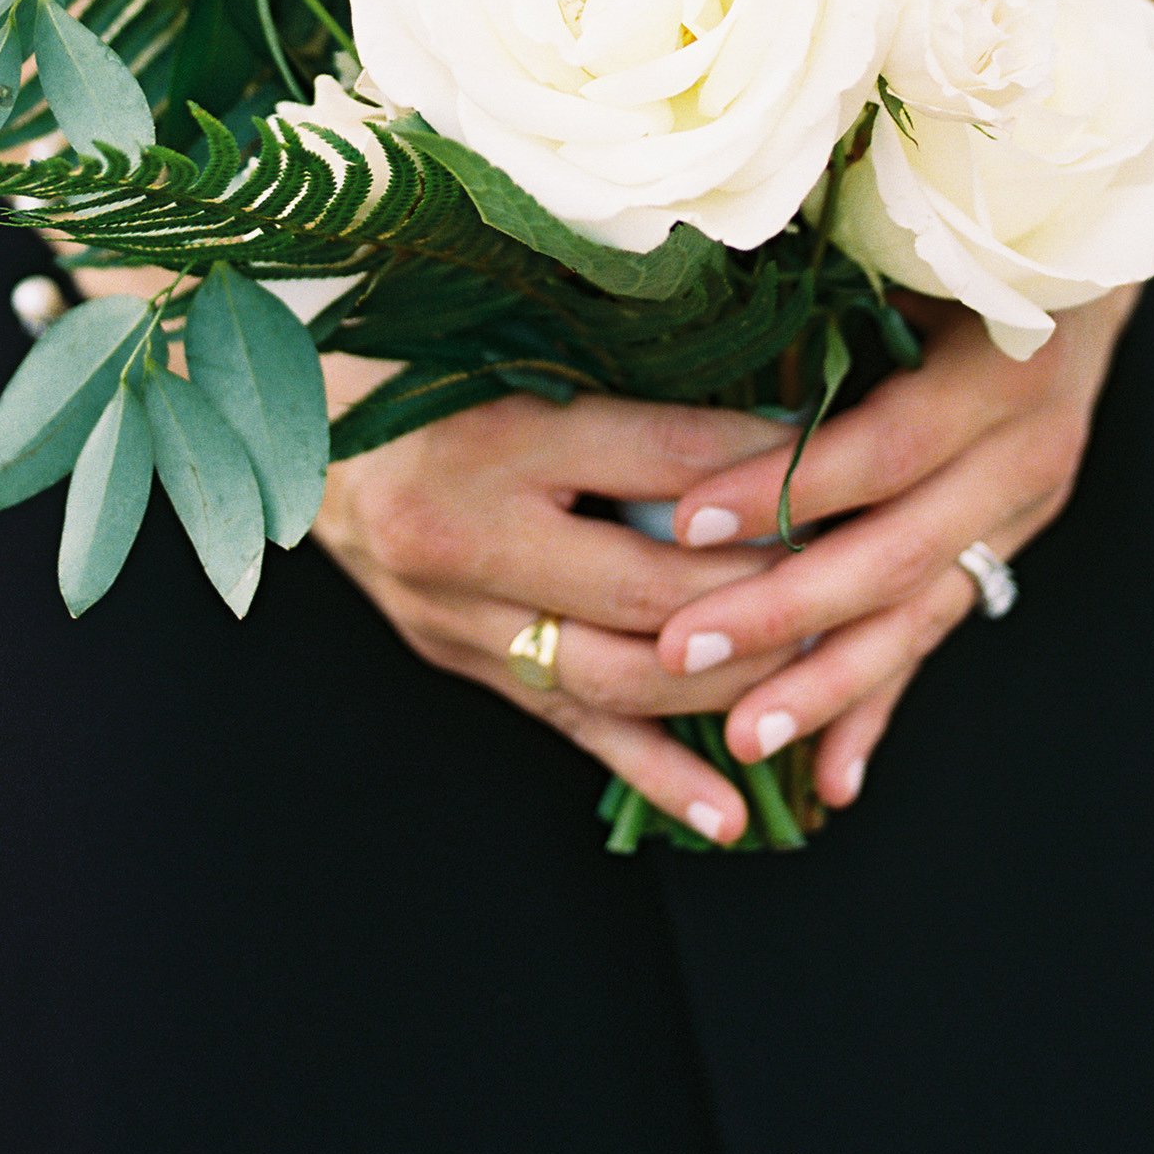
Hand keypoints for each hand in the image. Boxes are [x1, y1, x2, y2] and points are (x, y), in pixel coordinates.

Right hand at [313, 369, 805, 841]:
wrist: (293, 421)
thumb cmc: (422, 358)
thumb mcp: (516, 339)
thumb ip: (629, 371)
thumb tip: (771, 396)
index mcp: (493, 432)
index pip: (664, 456)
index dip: (766, 466)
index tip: (847, 461)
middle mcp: (470, 534)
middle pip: (652, 587)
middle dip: (769, 592)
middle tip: (860, 579)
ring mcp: (459, 616)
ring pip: (618, 678)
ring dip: (731, 686)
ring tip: (822, 681)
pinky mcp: (459, 663)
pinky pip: (571, 727)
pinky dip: (653, 774)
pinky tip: (729, 815)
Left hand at [650, 286, 1141, 813]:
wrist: (1099, 245)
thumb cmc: (970, 223)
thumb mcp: (917, 242)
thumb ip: (834, 287)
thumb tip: (688, 290)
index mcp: (1001, 368)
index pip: (881, 448)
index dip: (784, 486)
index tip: (682, 516)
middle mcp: (1027, 451)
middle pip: (897, 551)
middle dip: (783, 611)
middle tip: (679, 651)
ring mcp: (1026, 508)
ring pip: (922, 613)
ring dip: (831, 685)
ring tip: (744, 738)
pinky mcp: (1011, 545)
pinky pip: (938, 634)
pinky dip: (881, 704)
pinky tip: (829, 777)